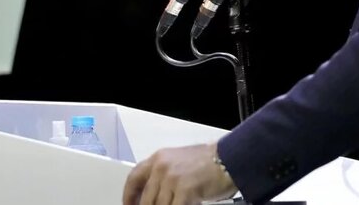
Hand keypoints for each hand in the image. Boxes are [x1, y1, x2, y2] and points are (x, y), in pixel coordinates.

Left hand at [122, 142, 236, 204]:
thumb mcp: (179, 163)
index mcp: (158, 158)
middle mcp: (161, 167)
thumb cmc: (209, 161)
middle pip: (146, 199)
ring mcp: (172, 178)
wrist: (230, 158)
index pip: (134, 178)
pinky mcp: (184, 189)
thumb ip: (163, 176)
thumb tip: (154, 195)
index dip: (128, 196)